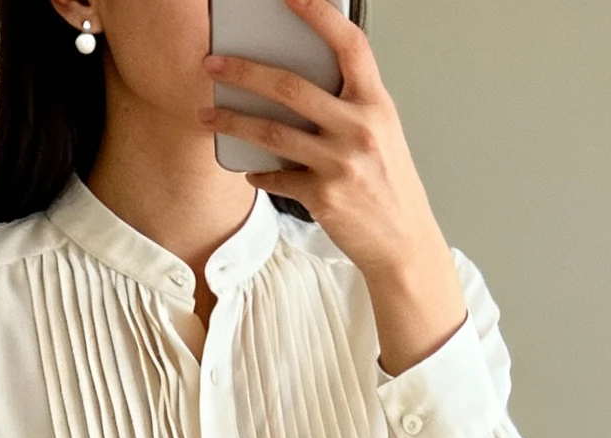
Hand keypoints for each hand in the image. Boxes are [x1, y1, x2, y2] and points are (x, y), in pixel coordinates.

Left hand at [201, 0, 466, 373]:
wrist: (403, 241)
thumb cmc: (388, 183)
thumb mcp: (380, 132)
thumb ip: (348, 103)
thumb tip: (295, 82)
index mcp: (376, 103)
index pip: (348, 44)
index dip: (318, 14)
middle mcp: (360, 128)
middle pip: (291, 87)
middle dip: (244, 71)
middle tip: (213, 63)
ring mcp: (340, 163)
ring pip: (272, 133)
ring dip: (232, 121)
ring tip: (207, 113)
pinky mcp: (323, 196)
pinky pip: (277, 177)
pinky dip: (259, 173)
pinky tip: (249, 170)